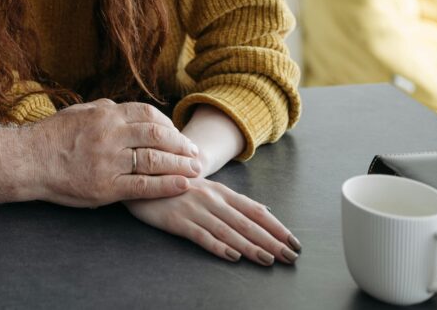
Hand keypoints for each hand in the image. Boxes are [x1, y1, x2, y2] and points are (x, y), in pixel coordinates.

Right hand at [32, 98, 201, 207]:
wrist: (28, 161)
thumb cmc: (51, 137)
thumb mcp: (77, 112)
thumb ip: (102, 109)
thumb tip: (120, 107)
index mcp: (105, 115)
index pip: (147, 114)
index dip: (168, 124)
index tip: (178, 135)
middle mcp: (109, 135)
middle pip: (157, 135)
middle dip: (181, 144)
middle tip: (195, 153)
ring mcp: (108, 161)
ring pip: (154, 160)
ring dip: (179, 164)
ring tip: (195, 170)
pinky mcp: (106, 187)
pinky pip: (143, 186)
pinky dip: (166, 185)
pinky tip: (182, 184)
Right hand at [125, 178, 301, 264]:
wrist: (142, 177)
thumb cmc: (178, 186)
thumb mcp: (208, 188)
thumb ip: (235, 200)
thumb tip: (264, 209)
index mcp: (221, 191)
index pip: (255, 210)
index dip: (276, 227)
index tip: (294, 242)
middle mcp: (211, 199)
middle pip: (246, 223)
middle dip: (271, 241)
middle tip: (290, 256)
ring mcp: (194, 210)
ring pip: (228, 231)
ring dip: (250, 247)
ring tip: (268, 259)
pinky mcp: (177, 221)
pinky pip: (201, 236)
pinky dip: (218, 246)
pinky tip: (232, 256)